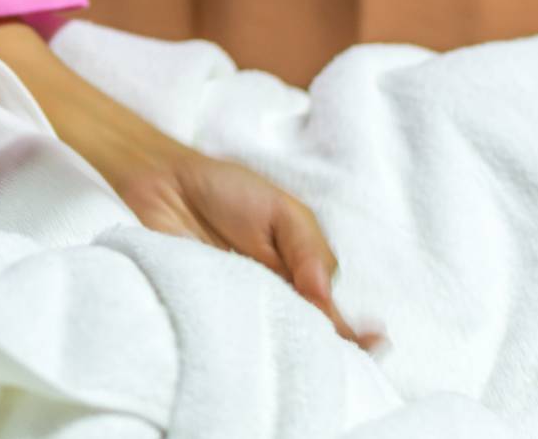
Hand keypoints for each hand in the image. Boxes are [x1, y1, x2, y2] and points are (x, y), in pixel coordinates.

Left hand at [109, 139, 384, 350]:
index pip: (330, 311)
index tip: (374, 341)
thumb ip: (309, 248)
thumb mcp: (283, 210)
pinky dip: (242, 342)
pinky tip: (253, 342)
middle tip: (332, 354)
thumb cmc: (226, 190)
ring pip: (271, 338)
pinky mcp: (206, 310)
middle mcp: (274, 295)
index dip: (352, 332)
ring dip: (284, 344)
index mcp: (300, 272)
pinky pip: (229, 334)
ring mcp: (240, 305)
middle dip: (321, 346)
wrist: (164, 182)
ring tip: (299, 351)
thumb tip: (323, 297)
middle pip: (304, 333)